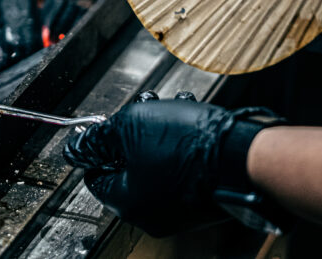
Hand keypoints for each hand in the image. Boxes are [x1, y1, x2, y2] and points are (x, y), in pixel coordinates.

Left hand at [63, 93, 279, 236]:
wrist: (244, 155)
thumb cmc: (189, 145)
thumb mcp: (129, 127)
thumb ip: (98, 138)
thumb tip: (76, 148)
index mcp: (128, 203)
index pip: (96, 176)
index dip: (98, 145)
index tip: (104, 126)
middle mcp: (153, 214)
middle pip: (128, 167)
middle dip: (133, 132)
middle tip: (142, 108)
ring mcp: (181, 208)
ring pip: (157, 162)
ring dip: (159, 130)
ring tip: (171, 107)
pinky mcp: (204, 197)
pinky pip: (182, 168)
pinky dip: (182, 143)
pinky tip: (191, 119)